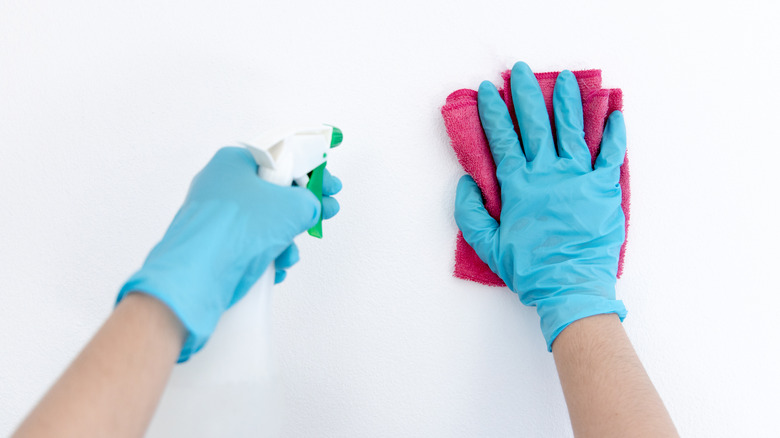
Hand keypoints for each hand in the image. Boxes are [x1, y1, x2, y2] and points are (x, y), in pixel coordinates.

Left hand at [117, 147, 341, 360]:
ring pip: (264, 223)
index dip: (310, 172)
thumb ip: (309, 201)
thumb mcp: (291, 206)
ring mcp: (215, 217)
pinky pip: (250, 245)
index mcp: (233, 162)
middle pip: (274, 192)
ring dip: (285, 239)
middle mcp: (220, 185)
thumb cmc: (234, 232)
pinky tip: (274, 266)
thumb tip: (309, 208)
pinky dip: (266, 255)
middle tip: (324, 213)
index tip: (328, 185)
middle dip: (301, 209)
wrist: (196, 277)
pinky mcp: (214, 245)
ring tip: (290, 253)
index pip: (280, 159)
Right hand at [454, 62, 626, 349]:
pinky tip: (614, 113)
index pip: (502, 139)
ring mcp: (579, 177)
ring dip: (566, 101)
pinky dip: (614, 133)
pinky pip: (611, 154)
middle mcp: (548, 173)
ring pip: (571, 129)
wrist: (570, 288)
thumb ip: (470, 213)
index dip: (493, 112)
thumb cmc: (529, 270)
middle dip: (525, 94)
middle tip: (520, 71)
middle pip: (535, 124)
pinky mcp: (604, 188)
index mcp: (519, 185)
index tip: (488, 90)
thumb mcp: (488, 246)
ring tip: (564, 78)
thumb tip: (466, 183)